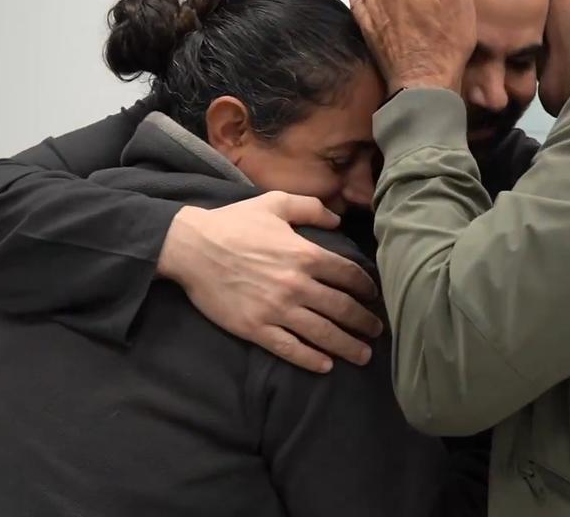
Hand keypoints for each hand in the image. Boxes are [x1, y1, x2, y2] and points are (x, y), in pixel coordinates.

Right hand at [157, 192, 383, 372]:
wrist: (191, 247)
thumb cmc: (234, 223)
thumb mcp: (275, 203)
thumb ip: (310, 207)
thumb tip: (337, 218)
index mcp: (305, 254)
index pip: (349, 275)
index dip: (366, 288)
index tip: (374, 296)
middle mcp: (297, 285)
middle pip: (342, 308)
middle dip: (364, 322)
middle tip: (377, 331)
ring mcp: (277, 310)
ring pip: (322, 333)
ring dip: (347, 346)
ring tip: (363, 355)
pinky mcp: (256, 328)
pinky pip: (290, 348)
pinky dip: (311, 360)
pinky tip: (326, 365)